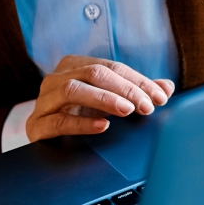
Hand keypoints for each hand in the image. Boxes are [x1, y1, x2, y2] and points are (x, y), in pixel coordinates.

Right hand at [26, 55, 174, 142]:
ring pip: (72, 90)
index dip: (138, 81)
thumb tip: (167, 87)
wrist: (43, 138)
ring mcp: (43, 100)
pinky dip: (82, 123)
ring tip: (128, 110)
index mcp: (74, 66)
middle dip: (126, 89)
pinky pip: (58, 120)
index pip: (112, 67)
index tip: (161, 96)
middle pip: (94, 74)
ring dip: (104, 99)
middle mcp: (56, 78)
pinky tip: (103, 126)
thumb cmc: (78, 114)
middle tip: (148, 106)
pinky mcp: (36, 125)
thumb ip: (136, 93)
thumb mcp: (108, 101)